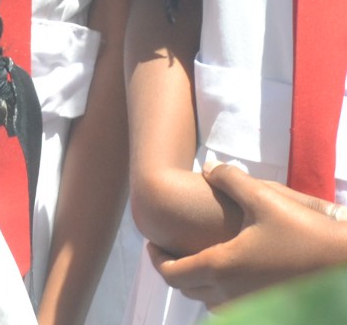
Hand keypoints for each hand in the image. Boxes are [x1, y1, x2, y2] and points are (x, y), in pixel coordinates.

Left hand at [149, 163, 346, 306]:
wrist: (345, 264)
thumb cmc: (304, 231)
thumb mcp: (265, 198)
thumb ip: (231, 179)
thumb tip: (208, 167)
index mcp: (220, 266)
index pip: (172, 273)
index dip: (156, 259)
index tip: (151, 245)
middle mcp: (230, 293)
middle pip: (186, 289)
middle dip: (173, 270)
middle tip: (168, 253)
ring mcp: (251, 306)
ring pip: (209, 302)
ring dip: (197, 284)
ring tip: (196, 262)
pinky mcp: (270, 311)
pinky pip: (233, 308)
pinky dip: (221, 294)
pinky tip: (230, 274)